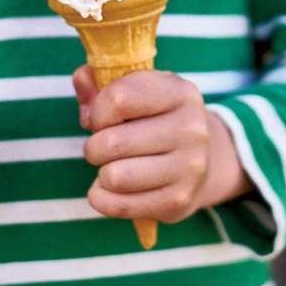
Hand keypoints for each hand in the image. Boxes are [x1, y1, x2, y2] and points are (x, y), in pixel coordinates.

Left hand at [74, 66, 249, 223]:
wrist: (202, 161)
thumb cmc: (155, 121)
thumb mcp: (136, 91)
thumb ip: (100, 82)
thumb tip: (83, 79)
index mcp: (181, 93)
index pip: (119, 99)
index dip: (98, 111)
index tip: (103, 118)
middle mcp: (192, 129)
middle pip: (111, 143)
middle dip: (95, 147)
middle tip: (105, 147)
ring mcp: (189, 168)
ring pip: (114, 177)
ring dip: (102, 174)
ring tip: (113, 167)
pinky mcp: (178, 201)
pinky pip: (118, 205)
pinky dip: (103, 198)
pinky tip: (112, 189)